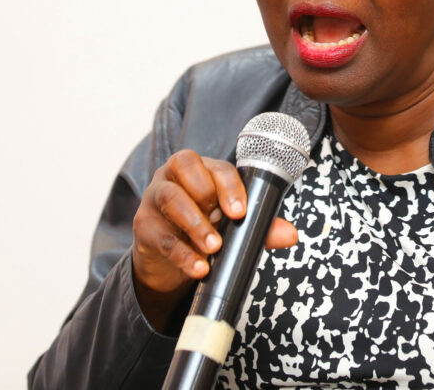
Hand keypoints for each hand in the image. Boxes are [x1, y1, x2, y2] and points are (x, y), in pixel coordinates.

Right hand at [130, 149, 297, 330]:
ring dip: (195, 224)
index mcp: (202, 169)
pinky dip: (182, 254)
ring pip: (170, 199)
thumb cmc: (205, 229)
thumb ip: (260, 227)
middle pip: (185, 168)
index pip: (216, 166)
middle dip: (208, 198)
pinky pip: (161, 236)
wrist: (169, 259)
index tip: (240, 211)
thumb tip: (290, 234)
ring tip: (214, 248)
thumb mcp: (232, 227)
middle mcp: (175, 176)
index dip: (229, 186)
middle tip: (226, 225)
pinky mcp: (143, 225)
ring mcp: (154, 197)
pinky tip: (198, 268)